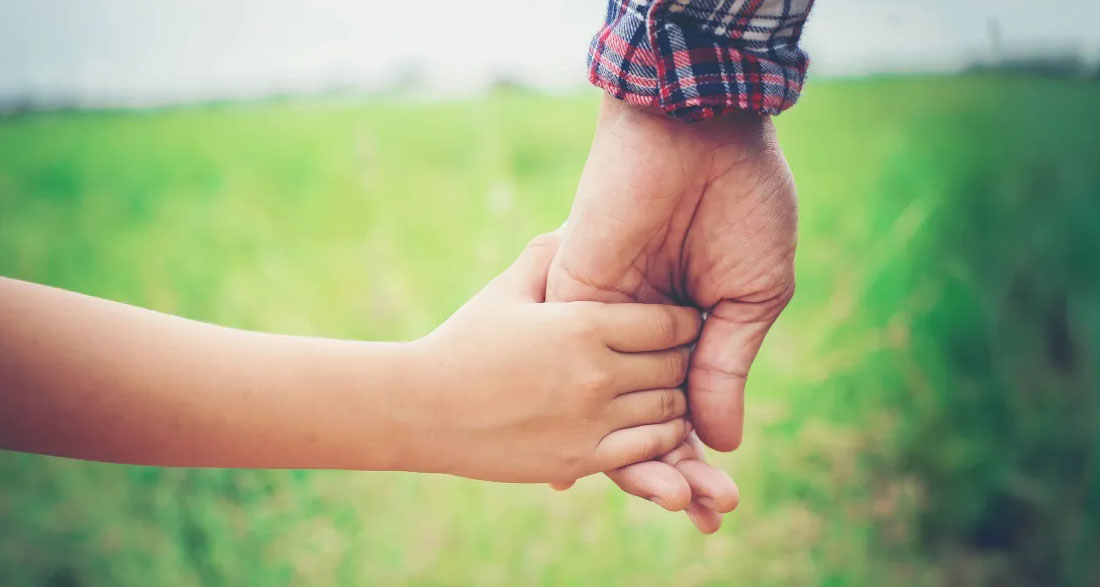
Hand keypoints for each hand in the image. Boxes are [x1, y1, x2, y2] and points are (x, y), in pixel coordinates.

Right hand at [410, 233, 701, 483]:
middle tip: (682, 358)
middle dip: (683, 360)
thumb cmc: (463, 343)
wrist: (422, 410)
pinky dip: (662, 438)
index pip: (670, 322)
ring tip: (670, 391)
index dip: (686, 322)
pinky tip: (654, 426)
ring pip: (670, 410)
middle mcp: (595, 373)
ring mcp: (590, 420)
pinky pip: (647, 448)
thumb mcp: (506, 290)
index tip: (686, 322)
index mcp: (582, 324)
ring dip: (677, 400)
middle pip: (676, 365)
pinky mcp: (580, 460)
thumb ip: (546, 256)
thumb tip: (573, 225)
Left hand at [546, 96, 796, 528]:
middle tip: (705, 519)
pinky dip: (578, 416)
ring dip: (636, 459)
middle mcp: (643, 330)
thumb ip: (724, 367)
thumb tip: (720, 442)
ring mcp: (606, 319)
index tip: (719, 505)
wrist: (698, 133)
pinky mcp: (574, 298)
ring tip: (670, 507)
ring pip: (611, 406)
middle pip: (648, 417)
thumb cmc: (740, 203)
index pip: (689, 407)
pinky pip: (572, 368)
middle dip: (676, 470)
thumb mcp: (751, 297)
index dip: (703, 456)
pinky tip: (580, 472)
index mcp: (690, 327)